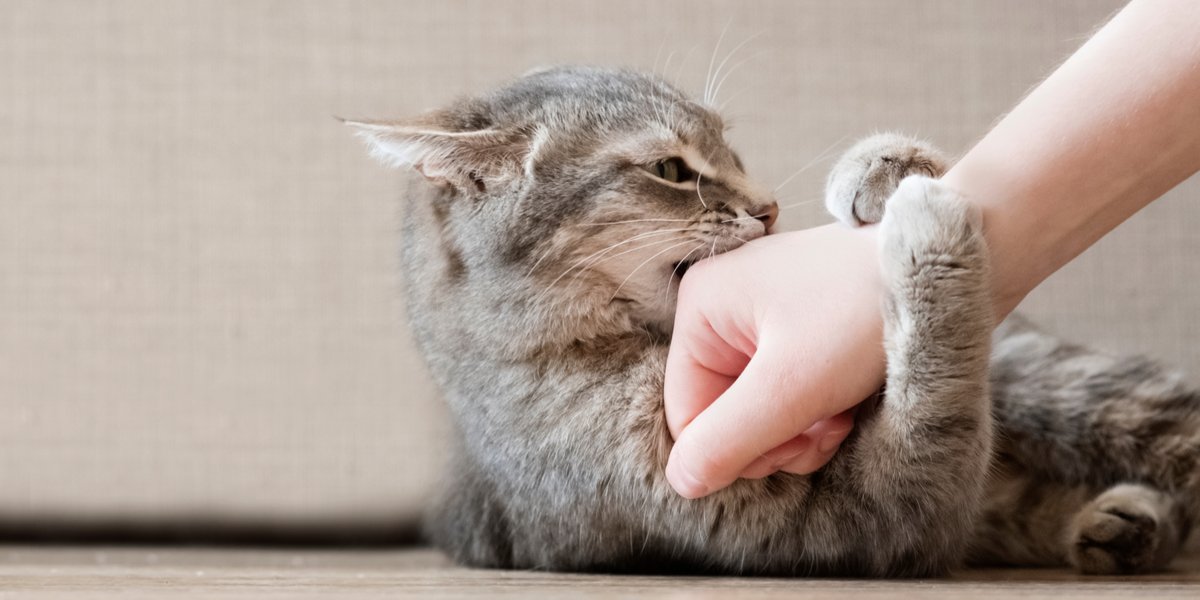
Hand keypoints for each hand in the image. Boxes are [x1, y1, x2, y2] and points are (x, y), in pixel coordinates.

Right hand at [663, 224, 887, 498]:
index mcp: (700, 307)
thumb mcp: (793, 386)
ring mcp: (757, 315)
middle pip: (721, 414)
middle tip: (825, 428)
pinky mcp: (793, 327)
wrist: (944, 268)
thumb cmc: (868, 309)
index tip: (797, 442)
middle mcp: (720, 307)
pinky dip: (815, 410)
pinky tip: (847, 400)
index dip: (737, 448)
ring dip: (799, 430)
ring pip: (755, 411)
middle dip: (774, 438)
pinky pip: (783, 392)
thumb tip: (681, 481)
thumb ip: (729, 439)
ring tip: (841, 412)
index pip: (687, 416)